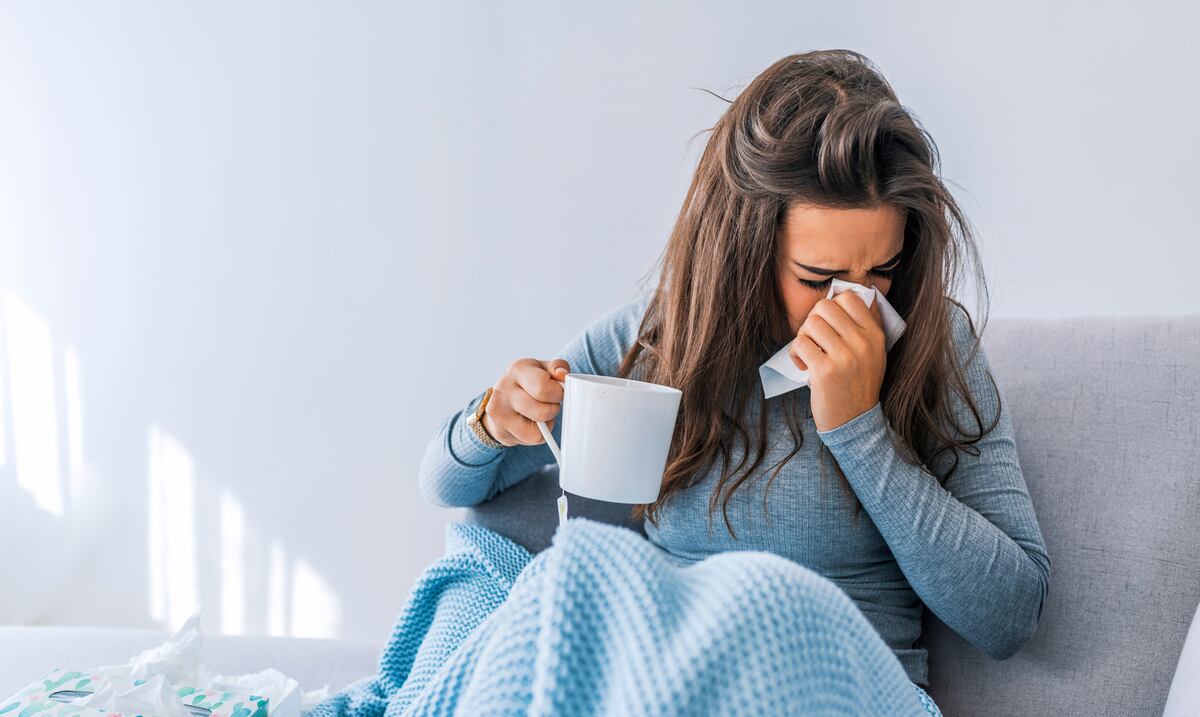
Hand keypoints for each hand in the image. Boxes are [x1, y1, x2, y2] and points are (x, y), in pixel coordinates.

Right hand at [482, 358, 569, 446]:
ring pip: (537, 431)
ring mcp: (499, 410)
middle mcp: (504, 388)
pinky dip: (538, 435)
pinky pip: (532, 439)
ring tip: (540, 414)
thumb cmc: (528, 382)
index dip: (558, 393)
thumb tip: (563, 375)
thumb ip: (558, 367)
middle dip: (554, 409)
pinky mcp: (499, 430)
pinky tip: (532, 424)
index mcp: (518, 369)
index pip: (543, 387)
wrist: (501, 399)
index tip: (558, 392)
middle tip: (550, 404)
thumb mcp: (543, 369)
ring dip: (546, 424)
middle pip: (543, 411)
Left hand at [788, 291, 885, 432]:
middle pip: (824, 306)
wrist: (855, 421)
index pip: (849, 298)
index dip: (832, 307)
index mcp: (875, 335)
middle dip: (813, 321)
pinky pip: (800, 343)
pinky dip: (795, 354)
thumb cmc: (858, 384)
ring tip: (809, 353)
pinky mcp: (825, 371)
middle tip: (815, 340)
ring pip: (810, 323)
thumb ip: (865, 326)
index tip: (829, 324)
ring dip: (803, 337)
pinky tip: (804, 365)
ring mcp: (844, 357)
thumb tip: (851, 294)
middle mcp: (862, 343)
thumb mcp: (874, 354)